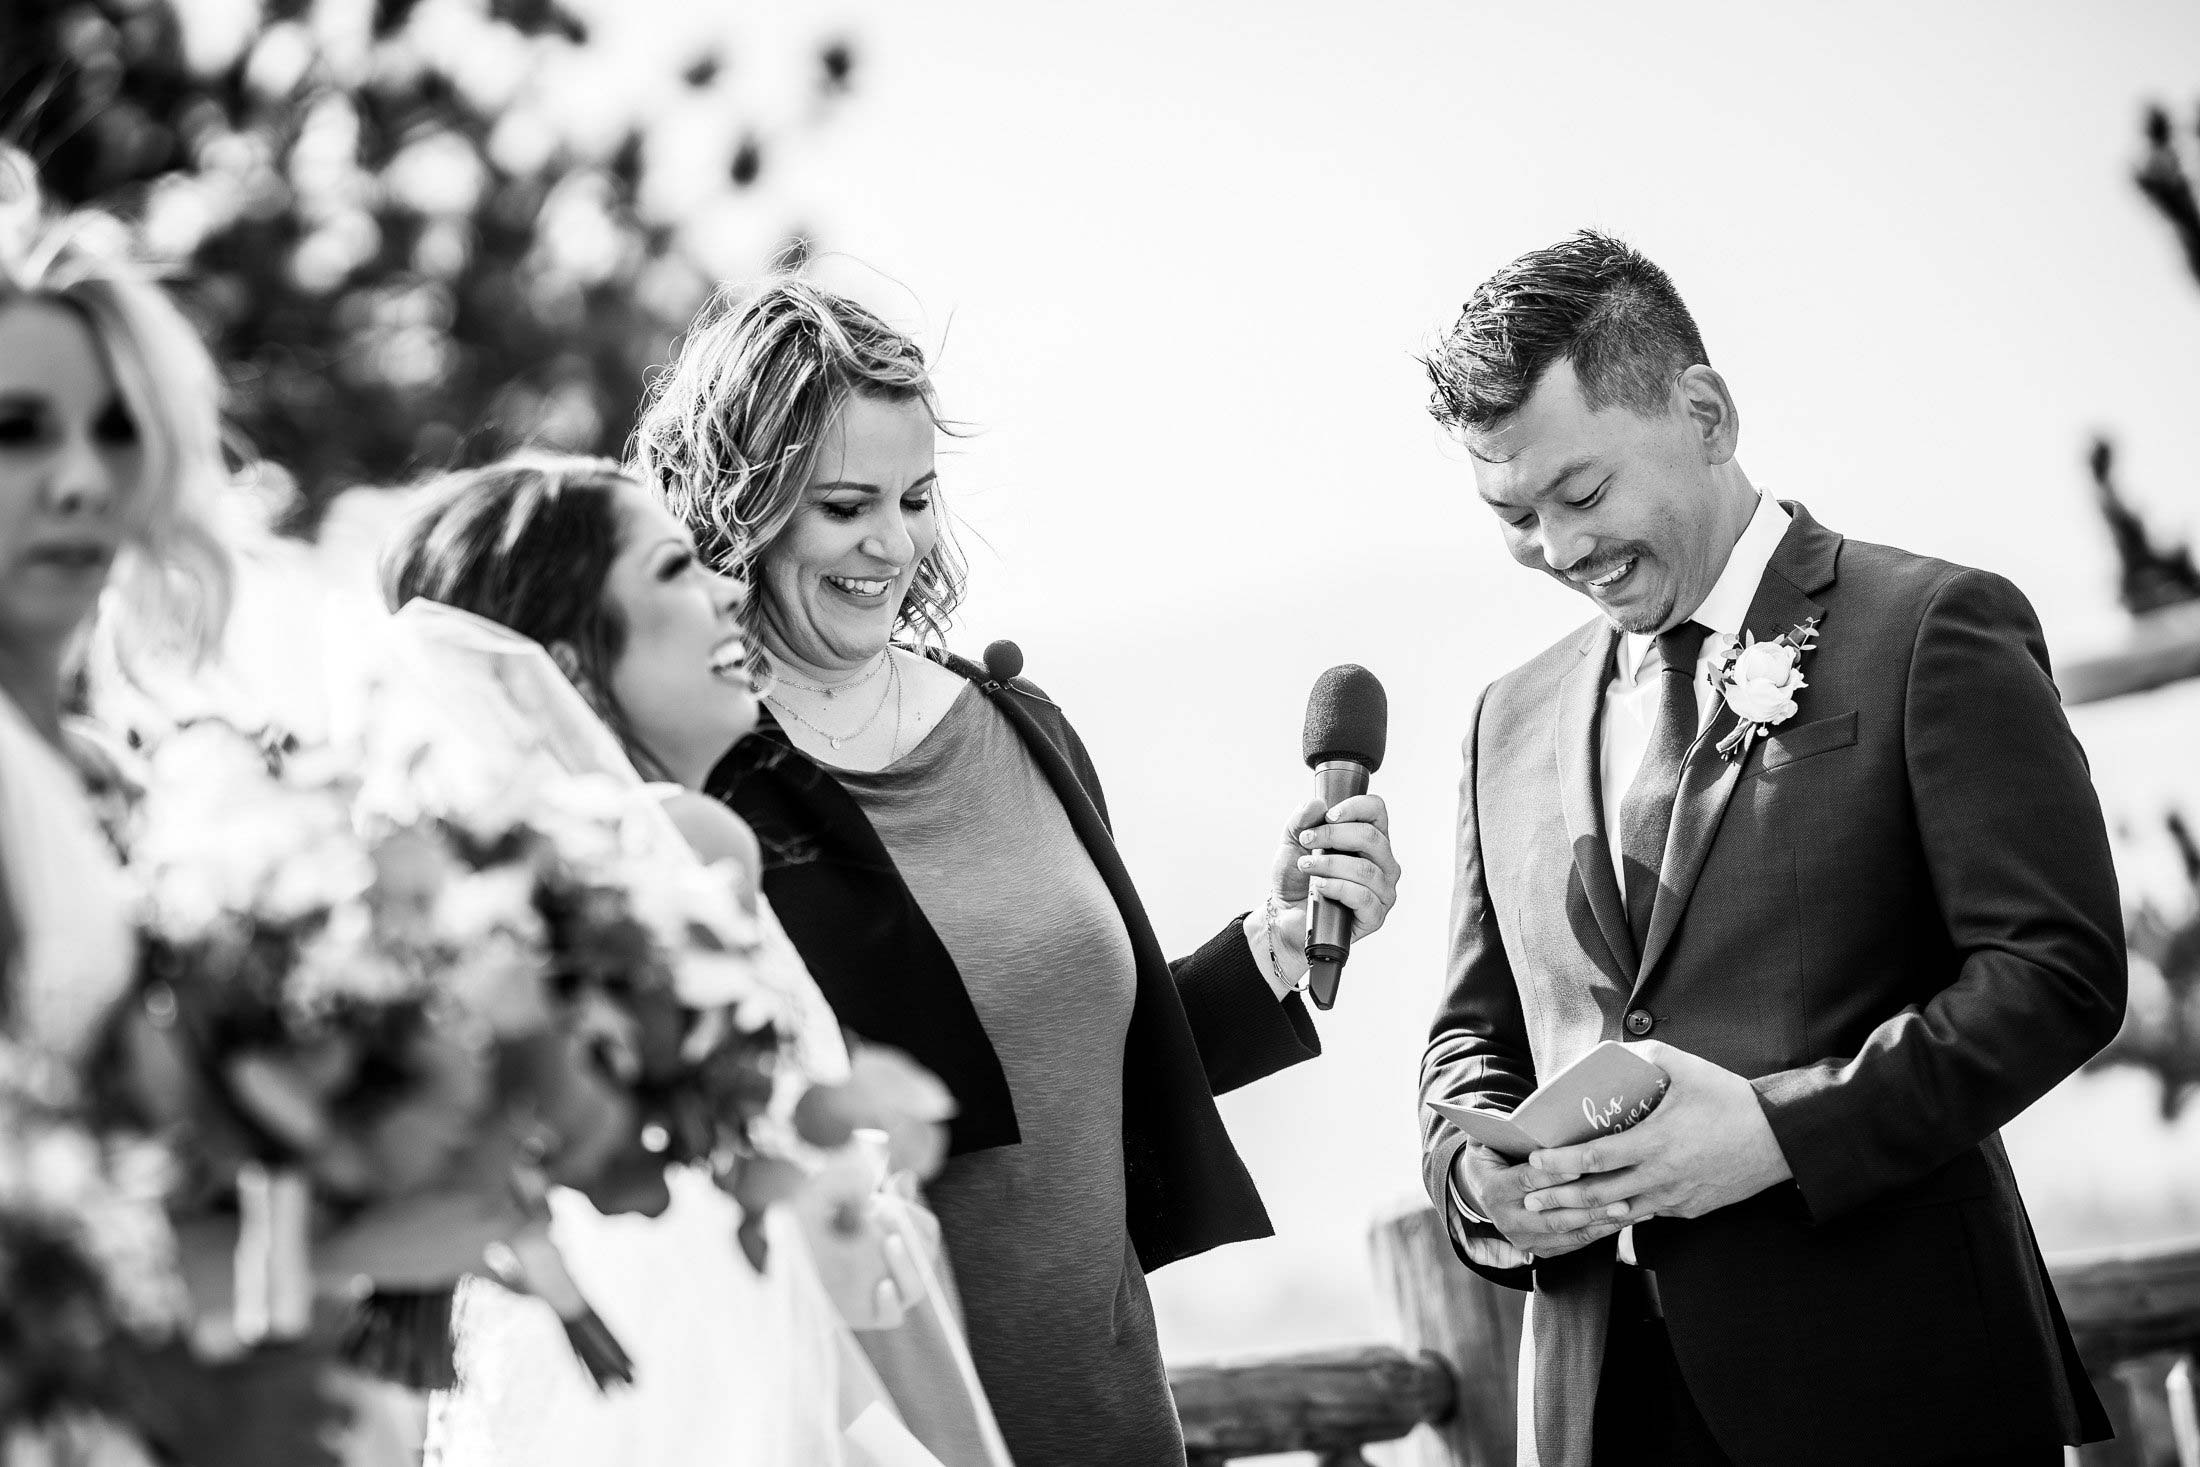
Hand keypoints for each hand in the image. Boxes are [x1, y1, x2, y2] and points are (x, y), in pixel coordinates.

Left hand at [788, 1142, 932, 1328]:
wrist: (793, 1257)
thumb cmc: (823, 1224)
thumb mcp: (840, 1197)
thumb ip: (874, 1185)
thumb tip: (903, 1177)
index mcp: (906, 1241)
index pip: (928, 1230)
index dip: (914, 1215)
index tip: (890, 1200)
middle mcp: (904, 1268)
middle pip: (926, 1256)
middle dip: (912, 1235)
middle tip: (888, 1214)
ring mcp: (890, 1294)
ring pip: (916, 1287)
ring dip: (907, 1264)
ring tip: (890, 1242)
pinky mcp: (871, 1316)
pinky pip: (892, 1316)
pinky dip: (891, 1303)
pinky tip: (882, 1286)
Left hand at [1271, 793, 1400, 942]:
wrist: (1285, 914)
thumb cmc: (1296, 877)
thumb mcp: (1293, 841)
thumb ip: (1302, 820)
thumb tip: (1317, 803)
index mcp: (1369, 840)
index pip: (1376, 811)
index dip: (1355, 808)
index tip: (1329, 816)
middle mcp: (1383, 863)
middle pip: (1372, 838)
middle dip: (1334, 836)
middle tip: (1307, 840)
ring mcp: (1382, 891)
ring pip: (1365, 870)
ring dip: (1330, 864)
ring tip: (1306, 866)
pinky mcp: (1374, 917)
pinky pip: (1363, 897)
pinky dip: (1337, 888)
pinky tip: (1319, 887)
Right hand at [1450, 1142, 1619, 1260]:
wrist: (1482, 1192)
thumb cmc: (1494, 1157)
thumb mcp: (1488, 1141)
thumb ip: (1502, 1131)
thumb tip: (1516, 1114)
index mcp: (1494, 1190)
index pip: (1527, 1181)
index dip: (1554, 1174)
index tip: (1581, 1166)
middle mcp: (1507, 1219)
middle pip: (1552, 1214)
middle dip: (1588, 1206)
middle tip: (1619, 1195)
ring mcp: (1523, 1239)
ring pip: (1567, 1232)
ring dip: (1600, 1221)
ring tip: (1629, 1208)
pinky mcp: (1539, 1249)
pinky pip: (1574, 1243)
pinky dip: (1600, 1231)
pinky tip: (1623, 1219)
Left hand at [1518, 1041, 1793, 1229]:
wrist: (1780, 1139)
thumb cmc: (1731, 1100)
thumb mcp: (1687, 1067)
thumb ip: (1647, 1056)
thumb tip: (1613, 1052)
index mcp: (1656, 1142)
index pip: (1596, 1158)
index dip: (1561, 1163)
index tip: (1535, 1162)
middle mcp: (1662, 1176)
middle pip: (1599, 1196)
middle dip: (1559, 1200)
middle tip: (1529, 1200)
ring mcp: (1676, 1198)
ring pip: (1620, 1214)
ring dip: (1584, 1215)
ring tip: (1555, 1214)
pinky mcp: (1689, 1210)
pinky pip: (1647, 1216)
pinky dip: (1620, 1217)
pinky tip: (1600, 1213)